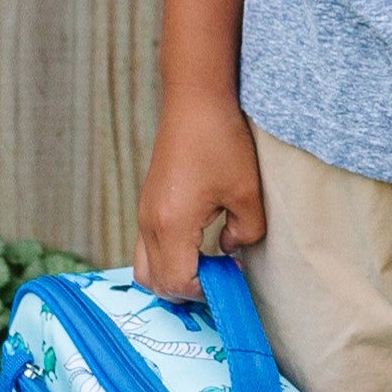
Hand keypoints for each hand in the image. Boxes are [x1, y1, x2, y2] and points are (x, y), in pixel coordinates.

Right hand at [134, 90, 265, 299]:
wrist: (195, 100)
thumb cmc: (220, 141)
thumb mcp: (246, 193)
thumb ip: (245, 233)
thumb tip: (231, 252)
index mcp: (171, 225)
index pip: (178, 283)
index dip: (207, 290)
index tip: (233, 276)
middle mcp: (149, 223)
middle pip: (156, 283)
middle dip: (189, 289)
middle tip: (222, 275)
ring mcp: (144, 213)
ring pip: (146, 267)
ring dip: (175, 275)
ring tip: (209, 263)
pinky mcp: (148, 203)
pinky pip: (148, 247)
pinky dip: (169, 257)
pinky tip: (199, 242)